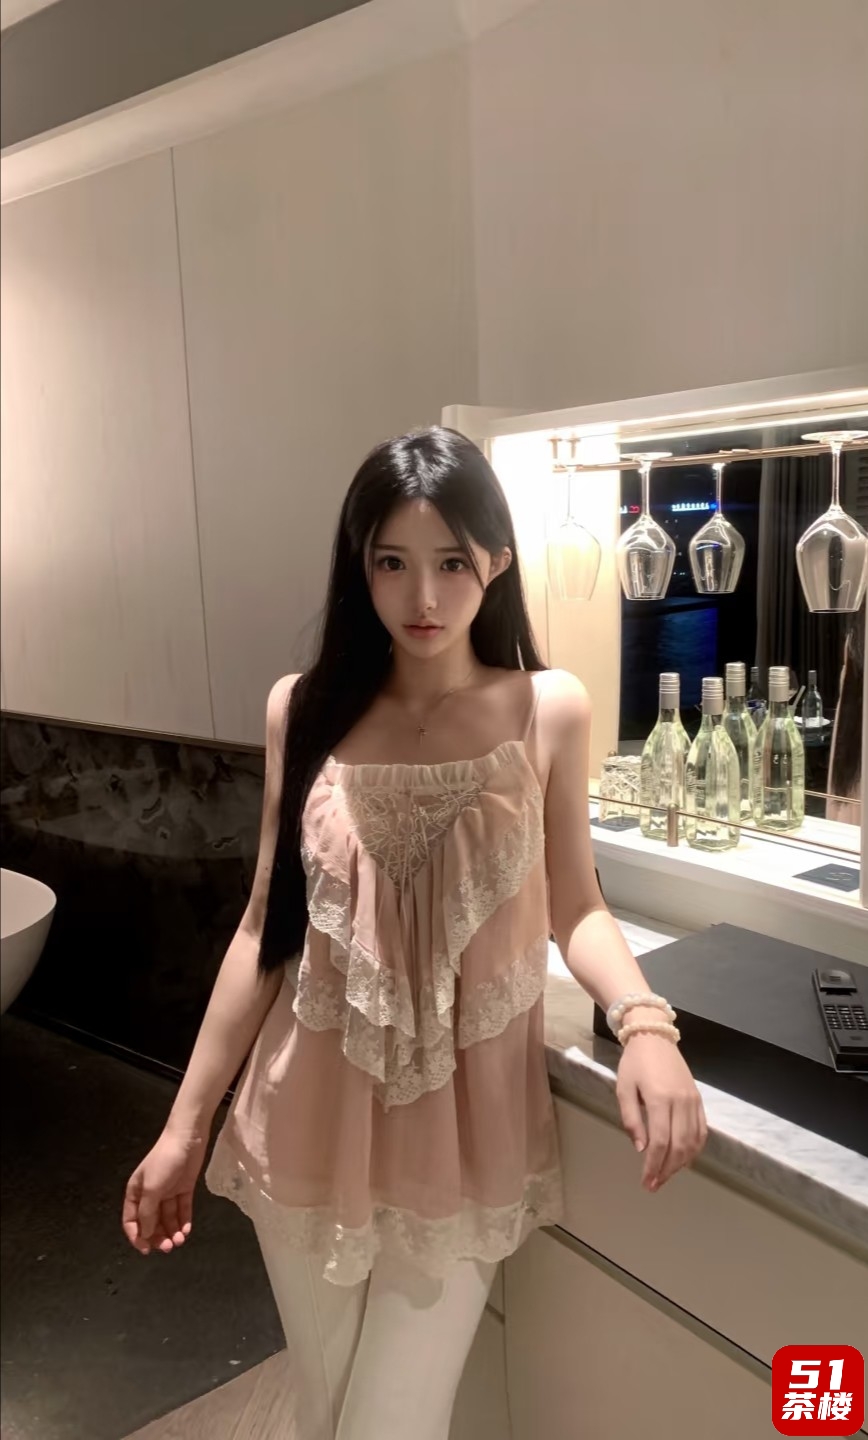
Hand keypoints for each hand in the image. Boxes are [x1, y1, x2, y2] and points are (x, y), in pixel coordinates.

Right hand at [122, 1127, 206, 1254]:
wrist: (187, 1139)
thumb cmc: (163, 1162)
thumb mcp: (151, 1189)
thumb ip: (147, 1213)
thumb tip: (145, 1234)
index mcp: (135, 1192)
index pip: (131, 1221)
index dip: (137, 1236)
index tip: (146, 1250)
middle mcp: (150, 1195)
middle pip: (151, 1222)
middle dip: (158, 1236)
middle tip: (168, 1248)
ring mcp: (167, 1192)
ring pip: (167, 1218)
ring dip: (172, 1231)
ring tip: (180, 1241)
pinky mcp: (183, 1189)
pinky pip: (182, 1210)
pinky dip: (183, 1221)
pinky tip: (186, 1230)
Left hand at [616, 1031, 706, 1192]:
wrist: (654, 1036)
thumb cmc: (634, 1063)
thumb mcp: (624, 1088)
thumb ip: (631, 1120)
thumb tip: (641, 1149)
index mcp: (659, 1099)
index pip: (660, 1142)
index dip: (653, 1165)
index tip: (646, 1181)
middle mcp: (680, 1102)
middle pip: (679, 1146)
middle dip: (667, 1170)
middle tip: (654, 1184)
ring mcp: (692, 1101)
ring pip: (693, 1142)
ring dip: (681, 1163)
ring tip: (666, 1175)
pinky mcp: (699, 1099)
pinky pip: (701, 1130)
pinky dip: (695, 1149)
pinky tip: (684, 1159)